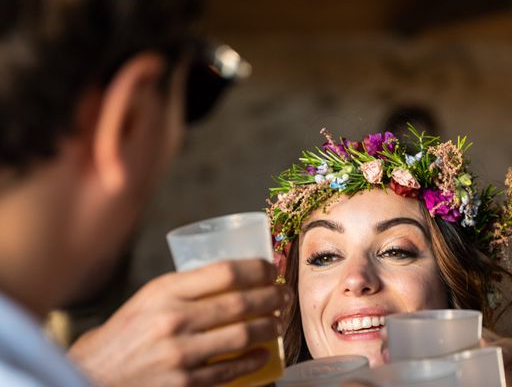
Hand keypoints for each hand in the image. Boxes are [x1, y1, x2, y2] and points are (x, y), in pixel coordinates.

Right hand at [69, 259, 289, 385]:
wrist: (92, 377)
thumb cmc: (124, 334)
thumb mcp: (148, 298)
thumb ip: (185, 288)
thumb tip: (233, 277)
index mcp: (164, 291)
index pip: (225, 271)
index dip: (257, 268)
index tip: (272, 269)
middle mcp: (173, 319)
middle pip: (239, 302)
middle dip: (272, 297)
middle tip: (285, 296)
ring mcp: (180, 355)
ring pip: (241, 335)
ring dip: (268, 327)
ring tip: (278, 322)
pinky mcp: (184, 384)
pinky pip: (230, 370)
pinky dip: (253, 361)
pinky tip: (263, 354)